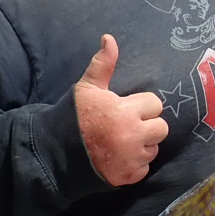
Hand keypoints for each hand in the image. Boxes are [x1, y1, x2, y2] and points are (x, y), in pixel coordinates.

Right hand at [75, 34, 168, 185]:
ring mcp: (130, 158)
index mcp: (124, 111)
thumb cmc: (73, 117)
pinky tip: (118, 158)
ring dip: (142, 146)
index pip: (155, 105)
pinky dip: (134, 165)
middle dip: (147, 126)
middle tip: (127, 126)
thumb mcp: (87, 88)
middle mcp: (132, 136)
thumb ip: (103, 64)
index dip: (142, 106)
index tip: (126, 109)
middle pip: (161, 128)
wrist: (54, 153)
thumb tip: (110, 38)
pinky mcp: (127, 177)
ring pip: (154, 149)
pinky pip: (144, 169)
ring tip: (121, 142)